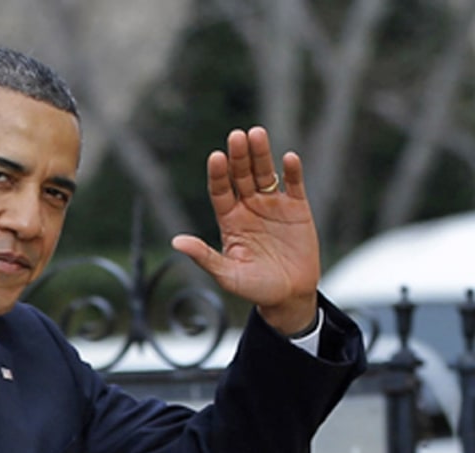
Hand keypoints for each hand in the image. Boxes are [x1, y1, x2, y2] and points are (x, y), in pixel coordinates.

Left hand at [171, 126, 319, 334]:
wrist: (289, 296)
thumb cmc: (254, 287)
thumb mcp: (227, 274)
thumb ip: (204, 256)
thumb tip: (176, 242)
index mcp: (229, 220)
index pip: (220, 191)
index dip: (218, 174)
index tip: (215, 157)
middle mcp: (248, 207)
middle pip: (241, 176)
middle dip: (239, 157)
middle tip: (236, 136)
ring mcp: (272, 206)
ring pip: (265, 174)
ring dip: (261, 155)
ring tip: (257, 134)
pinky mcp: (297, 209)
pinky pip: (294, 186)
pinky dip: (292, 172)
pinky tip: (289, 158)